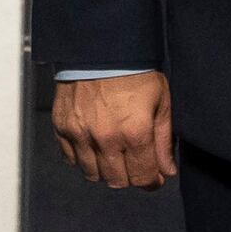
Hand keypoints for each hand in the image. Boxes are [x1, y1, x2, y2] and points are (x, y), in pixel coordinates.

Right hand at [52, 72, 174, 191]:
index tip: (154, 178)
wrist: (100, 49)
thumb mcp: (161, 102)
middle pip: (118, 181)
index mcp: (135, 133)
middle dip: (130, 176)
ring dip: (106, 171)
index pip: (143, 177)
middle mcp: (106, 138)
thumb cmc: (135, 72)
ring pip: (93, 175)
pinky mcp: (63, 128)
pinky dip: (83, 158)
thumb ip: (164, 141)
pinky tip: (94, 146)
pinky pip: (71, 159)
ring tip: (114, 155)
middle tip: (135, 163)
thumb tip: (167, 171)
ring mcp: (81, 134)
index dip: (152, 182)